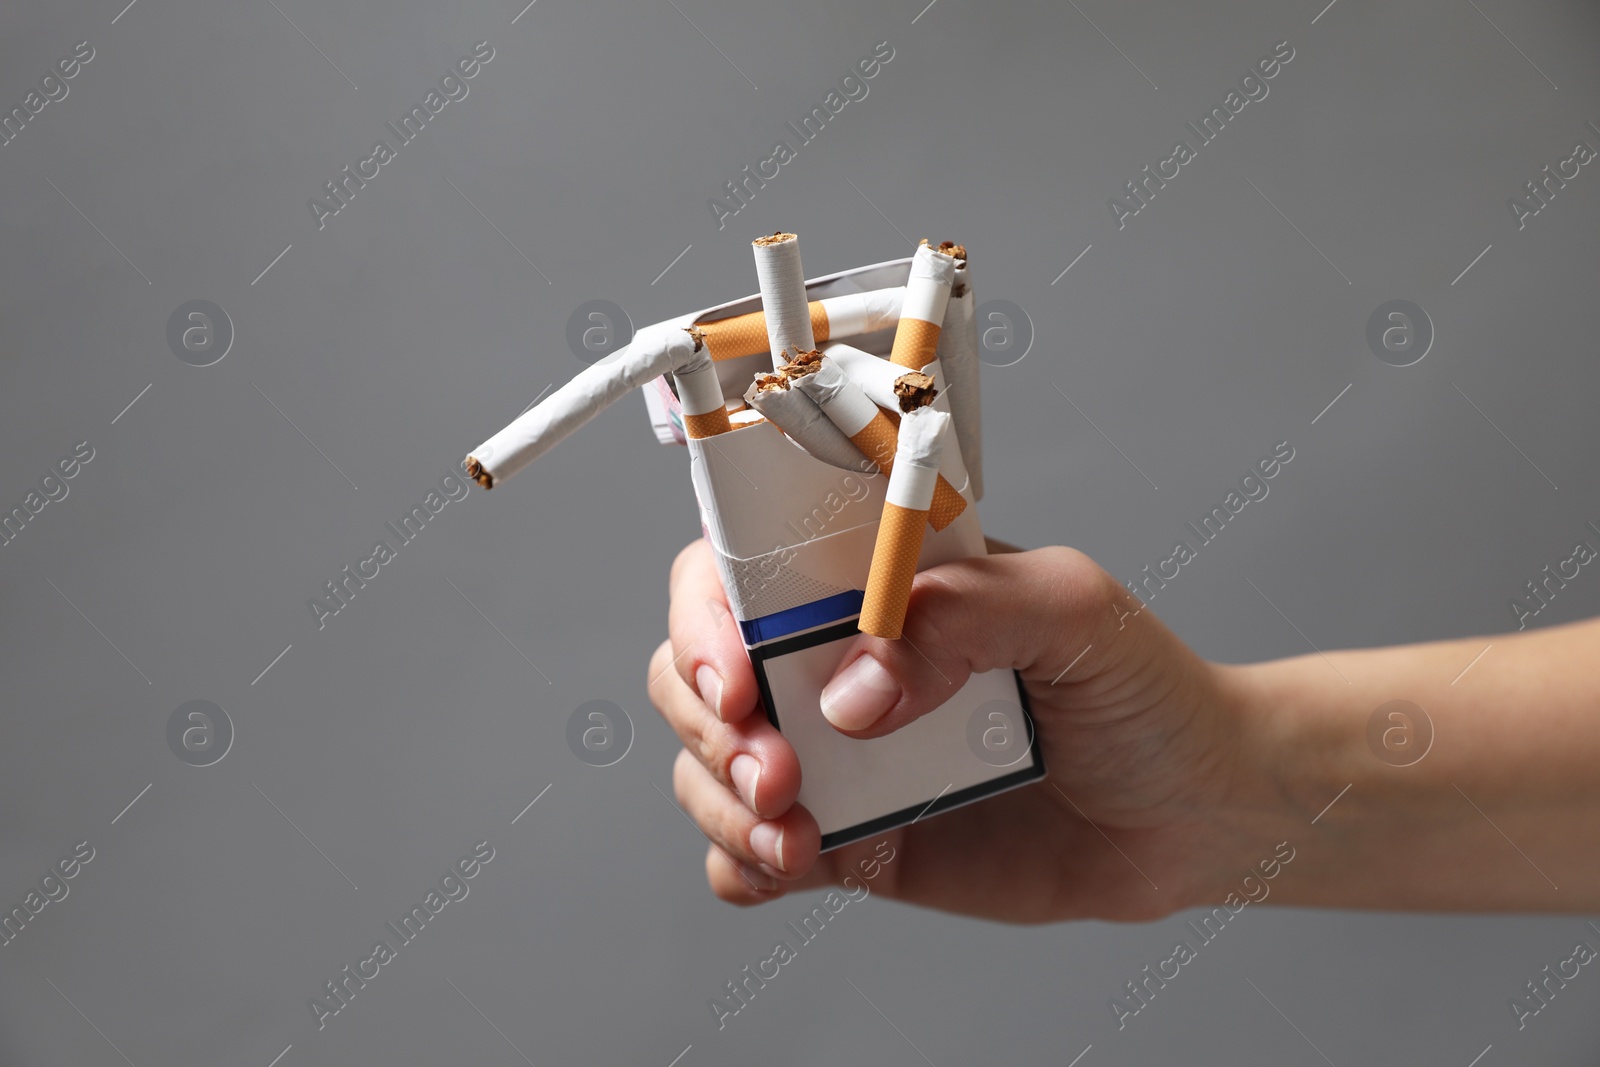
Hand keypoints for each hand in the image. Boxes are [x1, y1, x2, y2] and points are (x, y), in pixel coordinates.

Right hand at [646, 537, 1270, 922]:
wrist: (1193, 813)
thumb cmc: (1142, 689)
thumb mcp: (1072, 608)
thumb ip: (965, 614)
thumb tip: (853, 689)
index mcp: (873, 586)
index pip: (741, 569)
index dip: (708, 616)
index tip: (736, 675)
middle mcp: (836, 664)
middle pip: (696, 671)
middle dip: (708, 724)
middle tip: (775, 770)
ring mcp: (838, 755)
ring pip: (707, 766)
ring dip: (720, 801)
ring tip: (796, 836)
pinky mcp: (854, 840)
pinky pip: (751, 854)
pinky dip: (740, 863)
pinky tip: (786, 865)